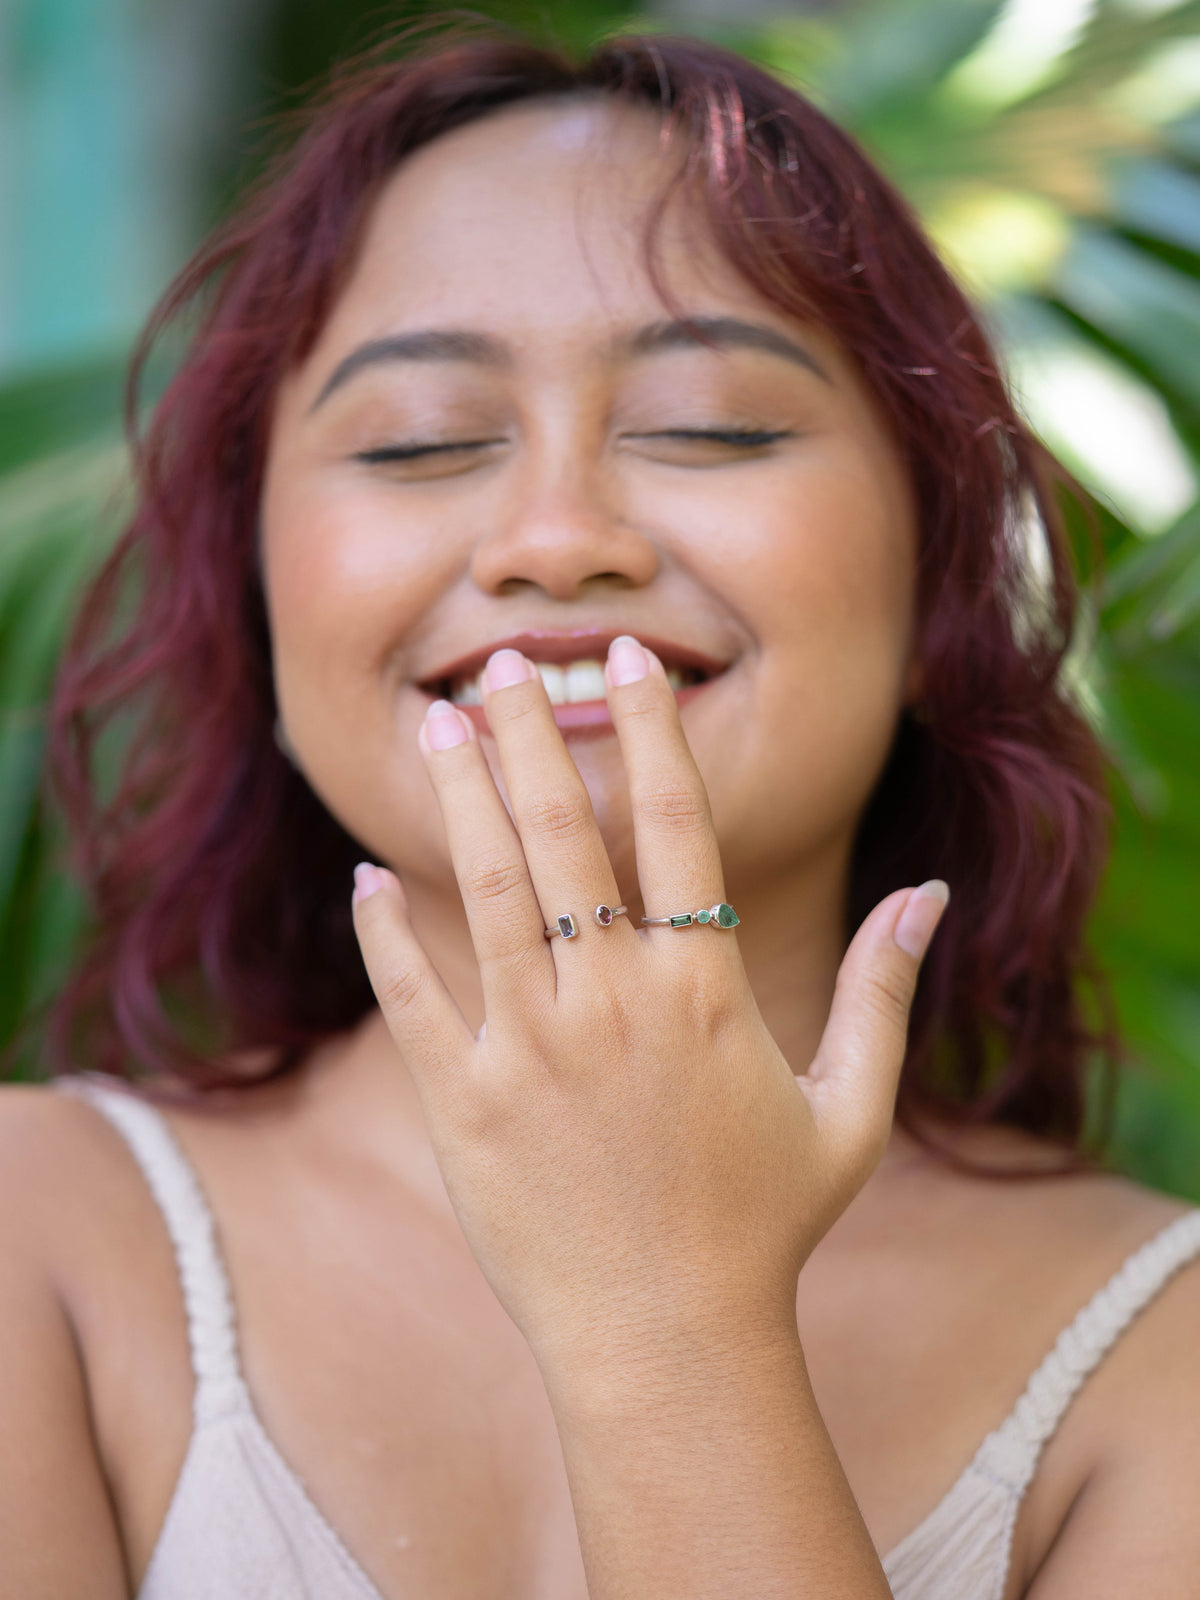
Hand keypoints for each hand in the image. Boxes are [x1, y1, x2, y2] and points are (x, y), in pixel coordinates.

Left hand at [351, 636, 946, 1387]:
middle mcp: (615, 1003)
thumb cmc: (764, 1227)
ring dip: (458, 799)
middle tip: (502, 665)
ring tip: (434, 725)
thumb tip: (932, 894)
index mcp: (707, 992)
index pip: (677, 823)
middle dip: (532, 736)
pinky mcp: (462, 1105)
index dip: (652, 728)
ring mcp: (531, 1051)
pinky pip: (413, 997)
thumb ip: (885, 992)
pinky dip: (386, 932)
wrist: (667, 1344)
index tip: (625, 656)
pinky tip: (367, 875)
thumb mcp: (850, 1110)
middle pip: (565, 834)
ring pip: (486, 892)